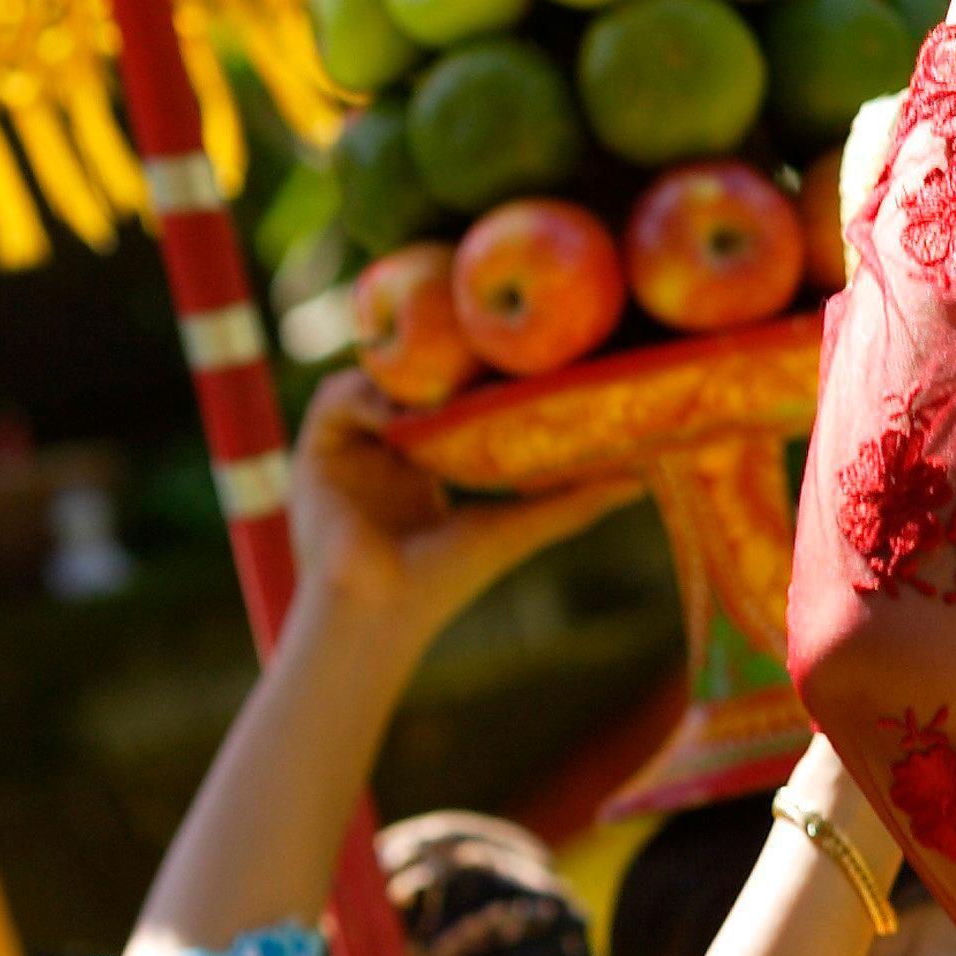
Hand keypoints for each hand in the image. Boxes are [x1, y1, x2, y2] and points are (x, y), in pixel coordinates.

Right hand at [290, 369, 627, 641]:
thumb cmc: (447, 580)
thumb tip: (639, 480)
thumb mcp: (517, 527)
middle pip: (407, 380)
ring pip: (372, 380)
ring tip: (440, 383)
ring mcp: (350, 448)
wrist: (382, 612)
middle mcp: (386, 449)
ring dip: (401, 374)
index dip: (472, 373)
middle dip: (433, 357)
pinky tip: (400, 414)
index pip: (447, 397)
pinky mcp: (316, 452)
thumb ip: (573, 501)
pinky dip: (365, 396)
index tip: (509, 353)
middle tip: (475, 342)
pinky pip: (335, 399)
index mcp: (428, 462)